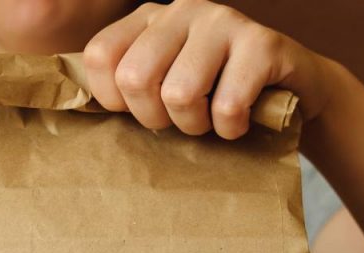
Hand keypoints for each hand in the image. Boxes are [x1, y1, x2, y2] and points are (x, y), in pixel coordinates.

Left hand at [83, 0, 336, 137]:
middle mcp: (181, 9)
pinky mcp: (263, 42)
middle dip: (154, 119)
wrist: (293, 91)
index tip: (140, 111)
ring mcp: (223, 20)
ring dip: (195, 127)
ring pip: (180, 94)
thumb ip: (120, 89)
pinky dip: (231, 129)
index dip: (114, 101)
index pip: (99, 57)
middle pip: (135, 78)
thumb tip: (70, 108)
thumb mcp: (160, 88)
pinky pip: (227, 105)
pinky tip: (241, 120)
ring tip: (211, 121)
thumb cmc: (214, 97)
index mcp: (147, 17)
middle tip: (179, 122)